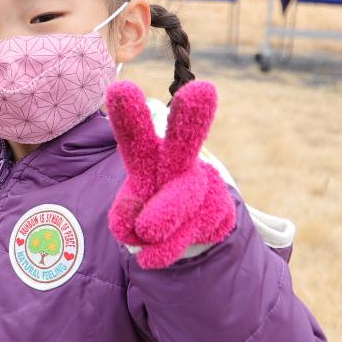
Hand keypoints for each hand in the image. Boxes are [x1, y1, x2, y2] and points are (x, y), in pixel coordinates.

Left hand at [105, 79, 236, 268]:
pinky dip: (167, 248)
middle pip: (185, 140)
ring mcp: (204, 184)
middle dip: (191, 115)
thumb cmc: (150, 207)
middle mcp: (180, 162)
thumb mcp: (129, 209)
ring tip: (145, 233)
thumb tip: (140, 225)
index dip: (129, 115)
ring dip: (162, 220)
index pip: (136, 135)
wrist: (189, 229)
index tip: (120, 88)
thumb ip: (127, 213)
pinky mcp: (221, 209)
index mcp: (149, 154)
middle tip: (204, 90)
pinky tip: (153, 254)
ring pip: (183, 198)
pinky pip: (193, 228)